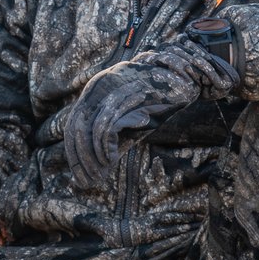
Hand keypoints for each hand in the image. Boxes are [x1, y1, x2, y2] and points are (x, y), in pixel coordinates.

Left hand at [64, 37, 238, 186]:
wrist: (184, 79)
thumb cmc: (157, 103)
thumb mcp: (130, 121)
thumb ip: (112, 138)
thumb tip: (98, 168)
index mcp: (95, 89)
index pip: (74, 123)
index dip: (74, 151)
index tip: (80, 175)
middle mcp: (99, 85)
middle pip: (77, 126)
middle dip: (80, 157)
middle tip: (87, 180)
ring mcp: (114, 89)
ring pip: (91, 128)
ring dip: (93, 156)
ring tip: (101, 172)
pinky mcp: (128, 95)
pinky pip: (108, 125)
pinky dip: (106, 147)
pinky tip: (111, 159)